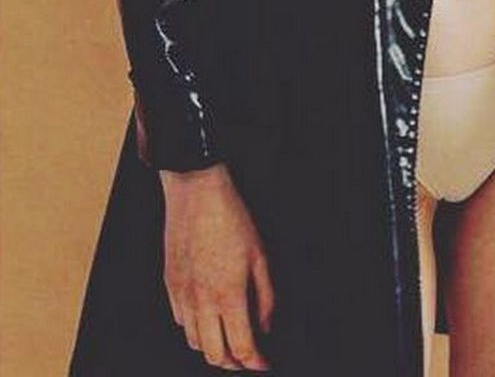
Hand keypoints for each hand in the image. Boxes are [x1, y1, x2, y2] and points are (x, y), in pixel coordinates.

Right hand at [160, 163, 274, 370]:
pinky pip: (180, 320)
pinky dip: (195, 329)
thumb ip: (266, 297)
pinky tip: (206, 318)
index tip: (264, 363)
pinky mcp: (170, 283)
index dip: (256, 362)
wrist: (196, 192)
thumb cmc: (231, 218)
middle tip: (248, 357)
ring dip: (212, 348)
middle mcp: (202, 301)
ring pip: (194, 342)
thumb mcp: (261, 256)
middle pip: (214, 354)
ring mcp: (182, 294)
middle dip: (233, 363)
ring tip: (228, 341)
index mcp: (228, 296)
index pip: (242, 348)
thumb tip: (266, 326)